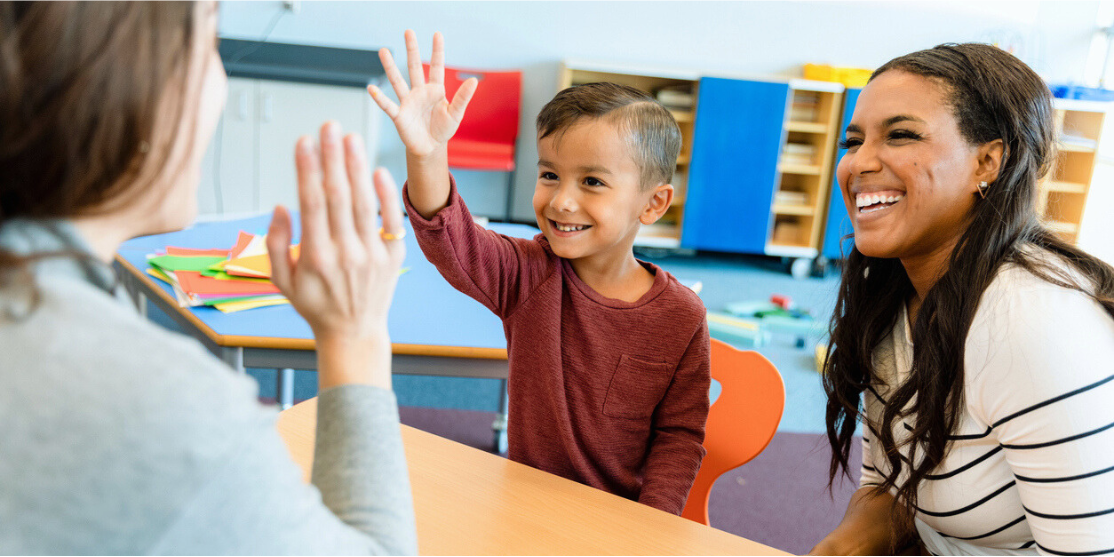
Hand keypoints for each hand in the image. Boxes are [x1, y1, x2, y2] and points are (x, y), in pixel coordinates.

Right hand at [267, 122, 405, 388]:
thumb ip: (276, 243)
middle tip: (329, 126)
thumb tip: (280, 206)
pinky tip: (377, 169)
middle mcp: (347, 255)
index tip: (303, 141)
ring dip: (357, 169)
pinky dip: (386, 195)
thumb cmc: (314, 304)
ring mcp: (373, 256)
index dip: (307, 171)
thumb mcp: (282, 281)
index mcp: (316, 259)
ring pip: (365, 204)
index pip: (312, 205)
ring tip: (350, 138)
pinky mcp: (393, 257)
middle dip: (333, 159)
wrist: (353, 333)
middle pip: (339, 198)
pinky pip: (391, 221)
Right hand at [368, 30, 476, 157]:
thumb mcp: (456, 113)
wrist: (430, 148)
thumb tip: (474, 80)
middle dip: (412, 50)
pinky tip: (372, 88)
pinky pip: (388, 105)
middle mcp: (419, 92)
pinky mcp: (399, 116)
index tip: (437, 34)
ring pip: (397, 81)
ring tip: (383, 50)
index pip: (437, 67)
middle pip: (415, 67)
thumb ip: (463, 97)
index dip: (437, 51)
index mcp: (435, 90)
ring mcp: (408, 102)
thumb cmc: (443, 129)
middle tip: (408, 31)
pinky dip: (379, 98)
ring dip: (390, 67)